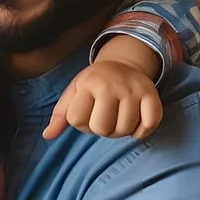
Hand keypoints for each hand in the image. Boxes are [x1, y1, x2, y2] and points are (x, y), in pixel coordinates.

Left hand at [43, 57, 163, 140]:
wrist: (122, 64)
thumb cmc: (93, 84)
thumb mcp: (73, 93)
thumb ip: (60, 115)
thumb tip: (47, 135)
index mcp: (88, 83)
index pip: (76, 120)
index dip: (80, 122)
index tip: (86, 112)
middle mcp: (111, 85)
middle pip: (102, 128)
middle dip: (101, 129)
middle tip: (103, 117)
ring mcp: (133, 90)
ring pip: (125, 130)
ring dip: (121, 131)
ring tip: (117, 118)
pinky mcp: (152, 95)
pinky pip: (149, 125)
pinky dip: (141, 131)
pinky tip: (135, 124)